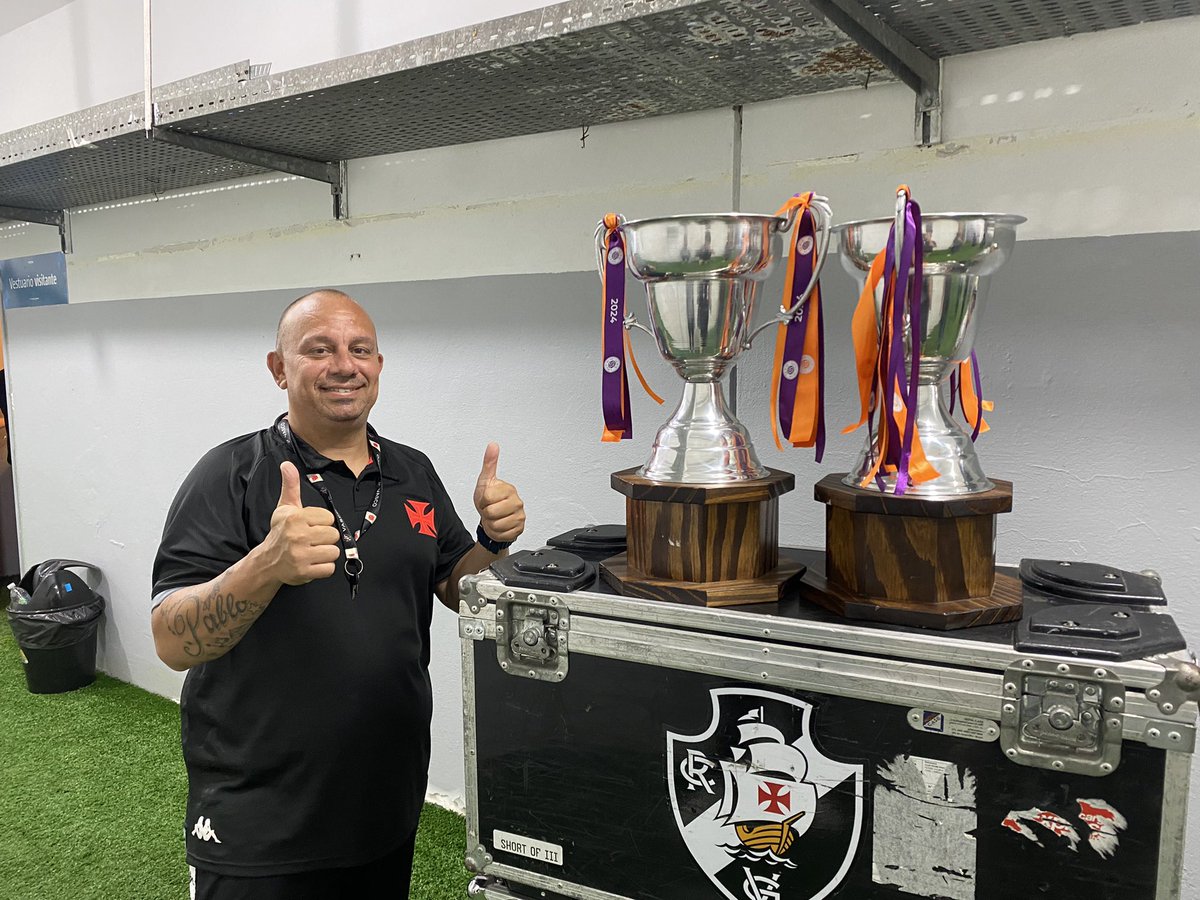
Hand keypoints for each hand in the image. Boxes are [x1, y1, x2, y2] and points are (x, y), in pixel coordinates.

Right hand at [262, 461, 341, 584]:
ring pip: (333, 552)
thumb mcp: (285, 508)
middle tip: (311, 540)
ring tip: (311, 552)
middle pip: (333, 535)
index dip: (322, 523)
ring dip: (325, 554)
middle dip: (325, 538)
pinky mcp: (304, 572)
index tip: (310, 526)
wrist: (267, 562)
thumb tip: (287, 464)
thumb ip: (291, 485)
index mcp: (295, 518)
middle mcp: (297, 536)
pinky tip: (311, 563)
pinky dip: (323, 568)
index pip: (328, 518)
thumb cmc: (280, 533)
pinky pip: (330, 569)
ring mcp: (300, 555)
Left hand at [473, 442, 525, 544]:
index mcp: (509, 489)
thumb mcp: (485, 481)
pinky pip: (501, 534)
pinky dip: (497, 532)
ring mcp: (520, 516)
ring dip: (491, 524)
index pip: (487, 498)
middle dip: (486, 513)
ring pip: (496, 525)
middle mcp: (517, 502)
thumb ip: (489, 463)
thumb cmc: (489, 500)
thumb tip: (493, 445)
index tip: (486, 499)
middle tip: (490, 509)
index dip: (482, 501)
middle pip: (491, 512)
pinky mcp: (519, 529)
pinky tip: (500, 526)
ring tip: (494, 517)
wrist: (492, 519)